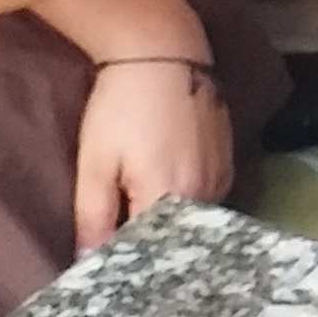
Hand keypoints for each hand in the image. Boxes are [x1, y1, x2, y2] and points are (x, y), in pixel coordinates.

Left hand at [74, 59, 230, 248]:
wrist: (162, 55)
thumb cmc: (121, 107)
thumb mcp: (96, 163)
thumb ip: (93, 218)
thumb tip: (88, 261)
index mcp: (167, 201)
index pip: (146, 252)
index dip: (125, 259)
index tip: (107, 258)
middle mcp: (203, 197)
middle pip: (174, 239)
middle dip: (149, 244)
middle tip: (122, 237)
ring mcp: (221, 179)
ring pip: (193, 222)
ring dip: (170, 225)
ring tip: (145, 215)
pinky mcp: (229, 163)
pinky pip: (208, 201)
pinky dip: (187, 205)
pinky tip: (169, 192)